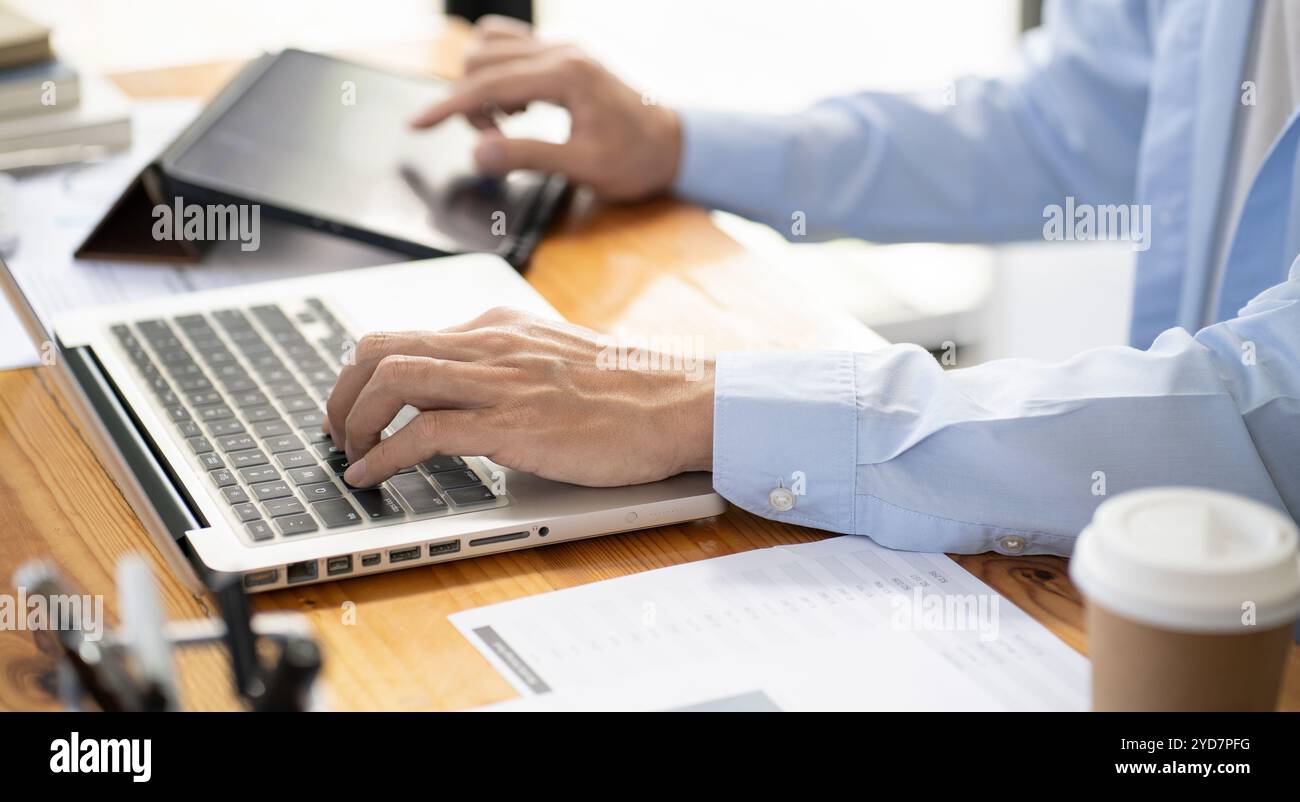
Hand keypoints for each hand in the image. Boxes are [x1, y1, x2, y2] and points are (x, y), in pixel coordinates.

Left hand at [324, 307, 714, 487]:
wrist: (679, 402)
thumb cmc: (628, 391)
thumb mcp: (554, 361)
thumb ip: (507, 368)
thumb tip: (464, 396)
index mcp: (498, 329)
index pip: (403, 336)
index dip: (361, 375)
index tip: (353, 408)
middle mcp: (491, 346)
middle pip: (379, 350)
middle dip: (341, 394)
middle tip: (338, 431)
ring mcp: (501, 382)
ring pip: (392, 379)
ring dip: (354, 421)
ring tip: (350, 453)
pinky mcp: (514, 423)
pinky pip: (425, 431)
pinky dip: (385, 456)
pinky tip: (373, 476)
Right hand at [409, 15, 682, 201]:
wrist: (674, 145)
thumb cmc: (636, 160)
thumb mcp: (583, 167)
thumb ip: (527, 157)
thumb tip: (477, 153)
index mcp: (566, 76)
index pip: (487, 84)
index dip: (447, 107)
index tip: (417, 126)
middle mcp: (562, 51)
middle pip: (480, 58)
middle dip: (469, 101)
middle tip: (493, 141)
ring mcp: (563, 48)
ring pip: (491, 45)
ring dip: (480, 83)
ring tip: (506, 122)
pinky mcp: (564, 54)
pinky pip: (511, 47)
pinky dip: (498, 73)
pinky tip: (517, 106)